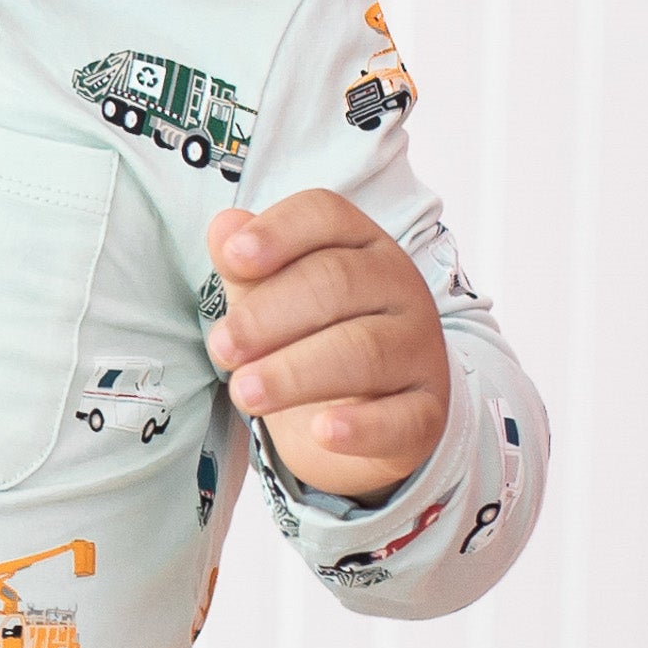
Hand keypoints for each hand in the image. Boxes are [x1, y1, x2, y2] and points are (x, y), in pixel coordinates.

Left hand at [205, 191, 450, 499]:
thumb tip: (224, 227)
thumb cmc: (313, 339)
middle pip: (337, 282)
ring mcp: (419, 349)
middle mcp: (400, 287)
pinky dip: (362, 427)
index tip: (234, 260)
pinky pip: (402, 418)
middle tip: (221, 348)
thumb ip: (247, 268)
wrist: (366, 415)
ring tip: (243, 393)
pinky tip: (323, 432)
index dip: (279, 232)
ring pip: (363, 351)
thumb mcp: (274, 300)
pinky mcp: (426, 412)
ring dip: (295, 372)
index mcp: (361, 245)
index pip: (325, 216)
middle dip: (268, 314)